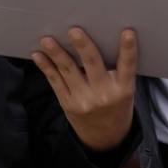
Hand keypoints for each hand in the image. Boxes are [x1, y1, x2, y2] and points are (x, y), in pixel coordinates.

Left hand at [31, 26, 137, 152]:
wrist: (105, 138)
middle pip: (92, 64)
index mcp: (123, 89)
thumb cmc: (116, 106)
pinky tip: (38, 55)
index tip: (127, 32)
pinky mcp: (67, 104)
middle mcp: (103, 94)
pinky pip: (55, 82)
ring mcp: (83, 100)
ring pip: (69, 71)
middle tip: (74, 30)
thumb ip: (116, 71)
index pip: (128, 66)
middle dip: (82, 46)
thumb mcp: (124, 91)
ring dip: (57, 53)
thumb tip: (99, 40)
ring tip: (47, 40)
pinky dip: (46, 67)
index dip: (128, 49)